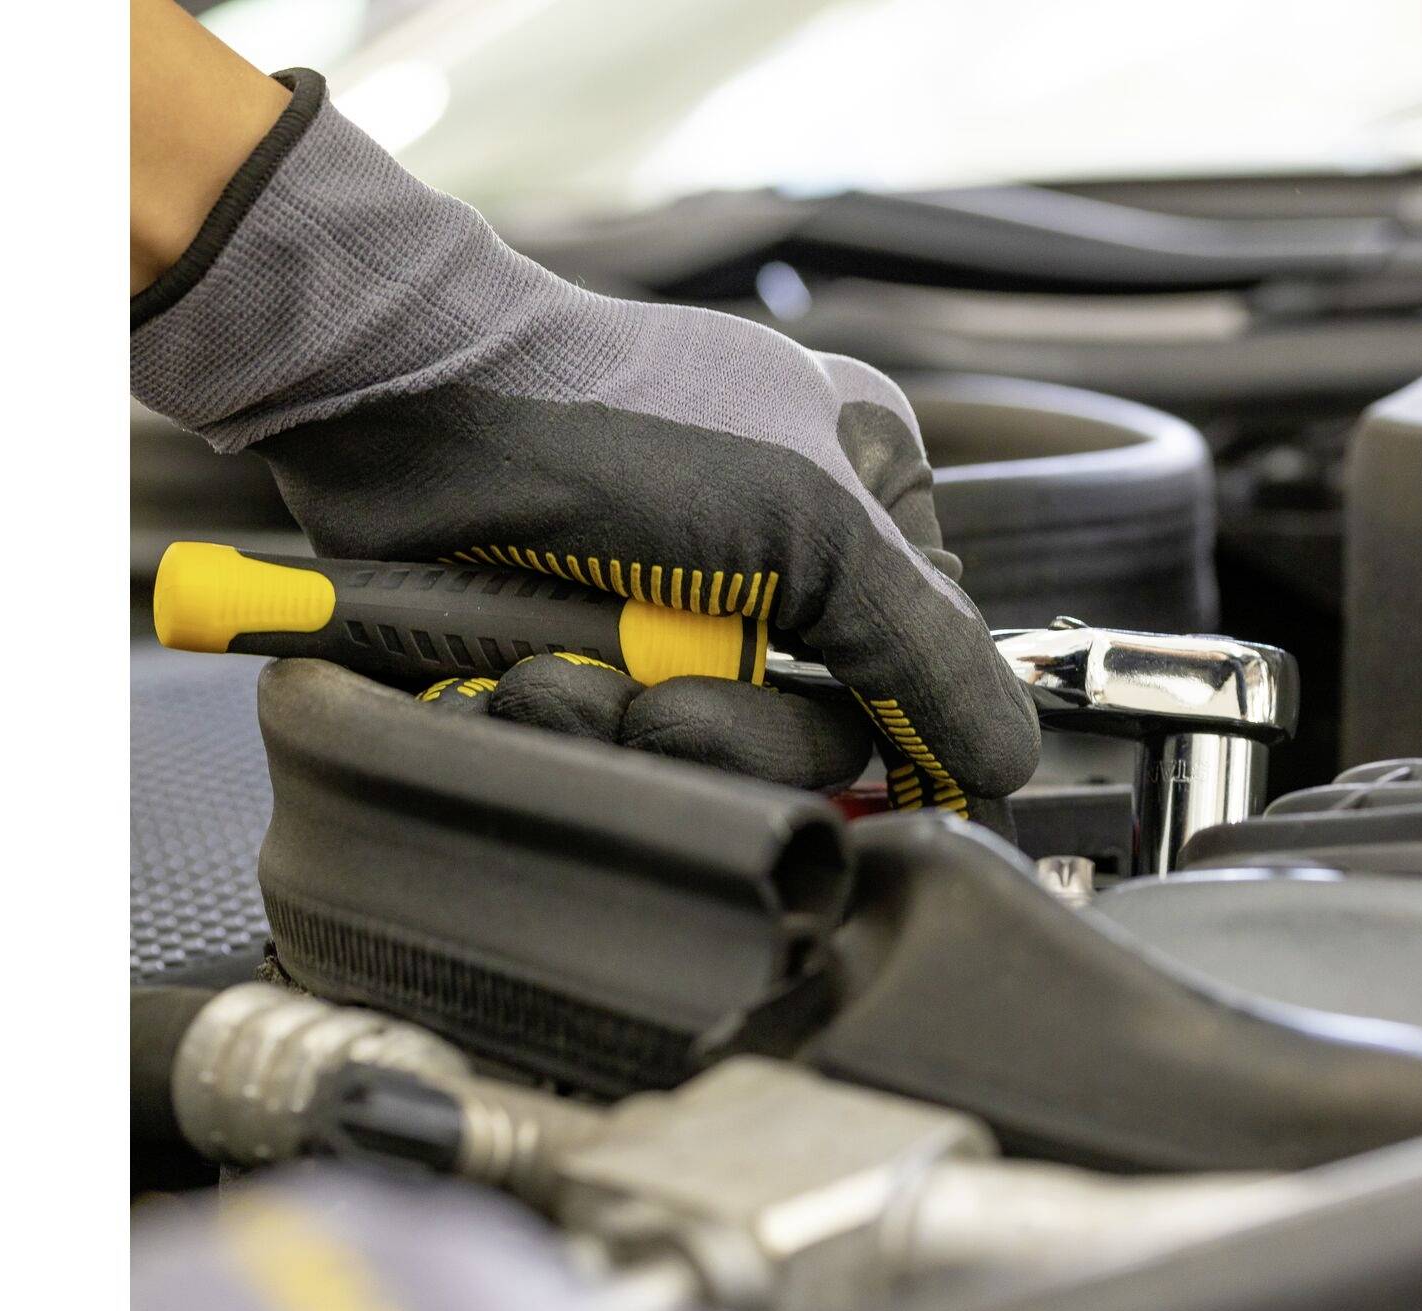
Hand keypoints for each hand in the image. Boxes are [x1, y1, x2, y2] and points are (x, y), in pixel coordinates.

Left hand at [132, 71, 1039, 816]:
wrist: (410, 408)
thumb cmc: (613, 420)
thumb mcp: (816, 528)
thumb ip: (928, 653)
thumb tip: (1011, 762)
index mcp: (870, 505)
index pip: (927, 671)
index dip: (894, 737)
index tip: (880, 792)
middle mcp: (785, 565)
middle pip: (811, 739)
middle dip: (722, 734)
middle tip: (655, 701)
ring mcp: (683, 617)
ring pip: (707, 760)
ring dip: (626, 734)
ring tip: (559, 675)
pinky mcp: (595, 657)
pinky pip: (612, 752)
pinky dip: (563, 729)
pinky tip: (522, 678)